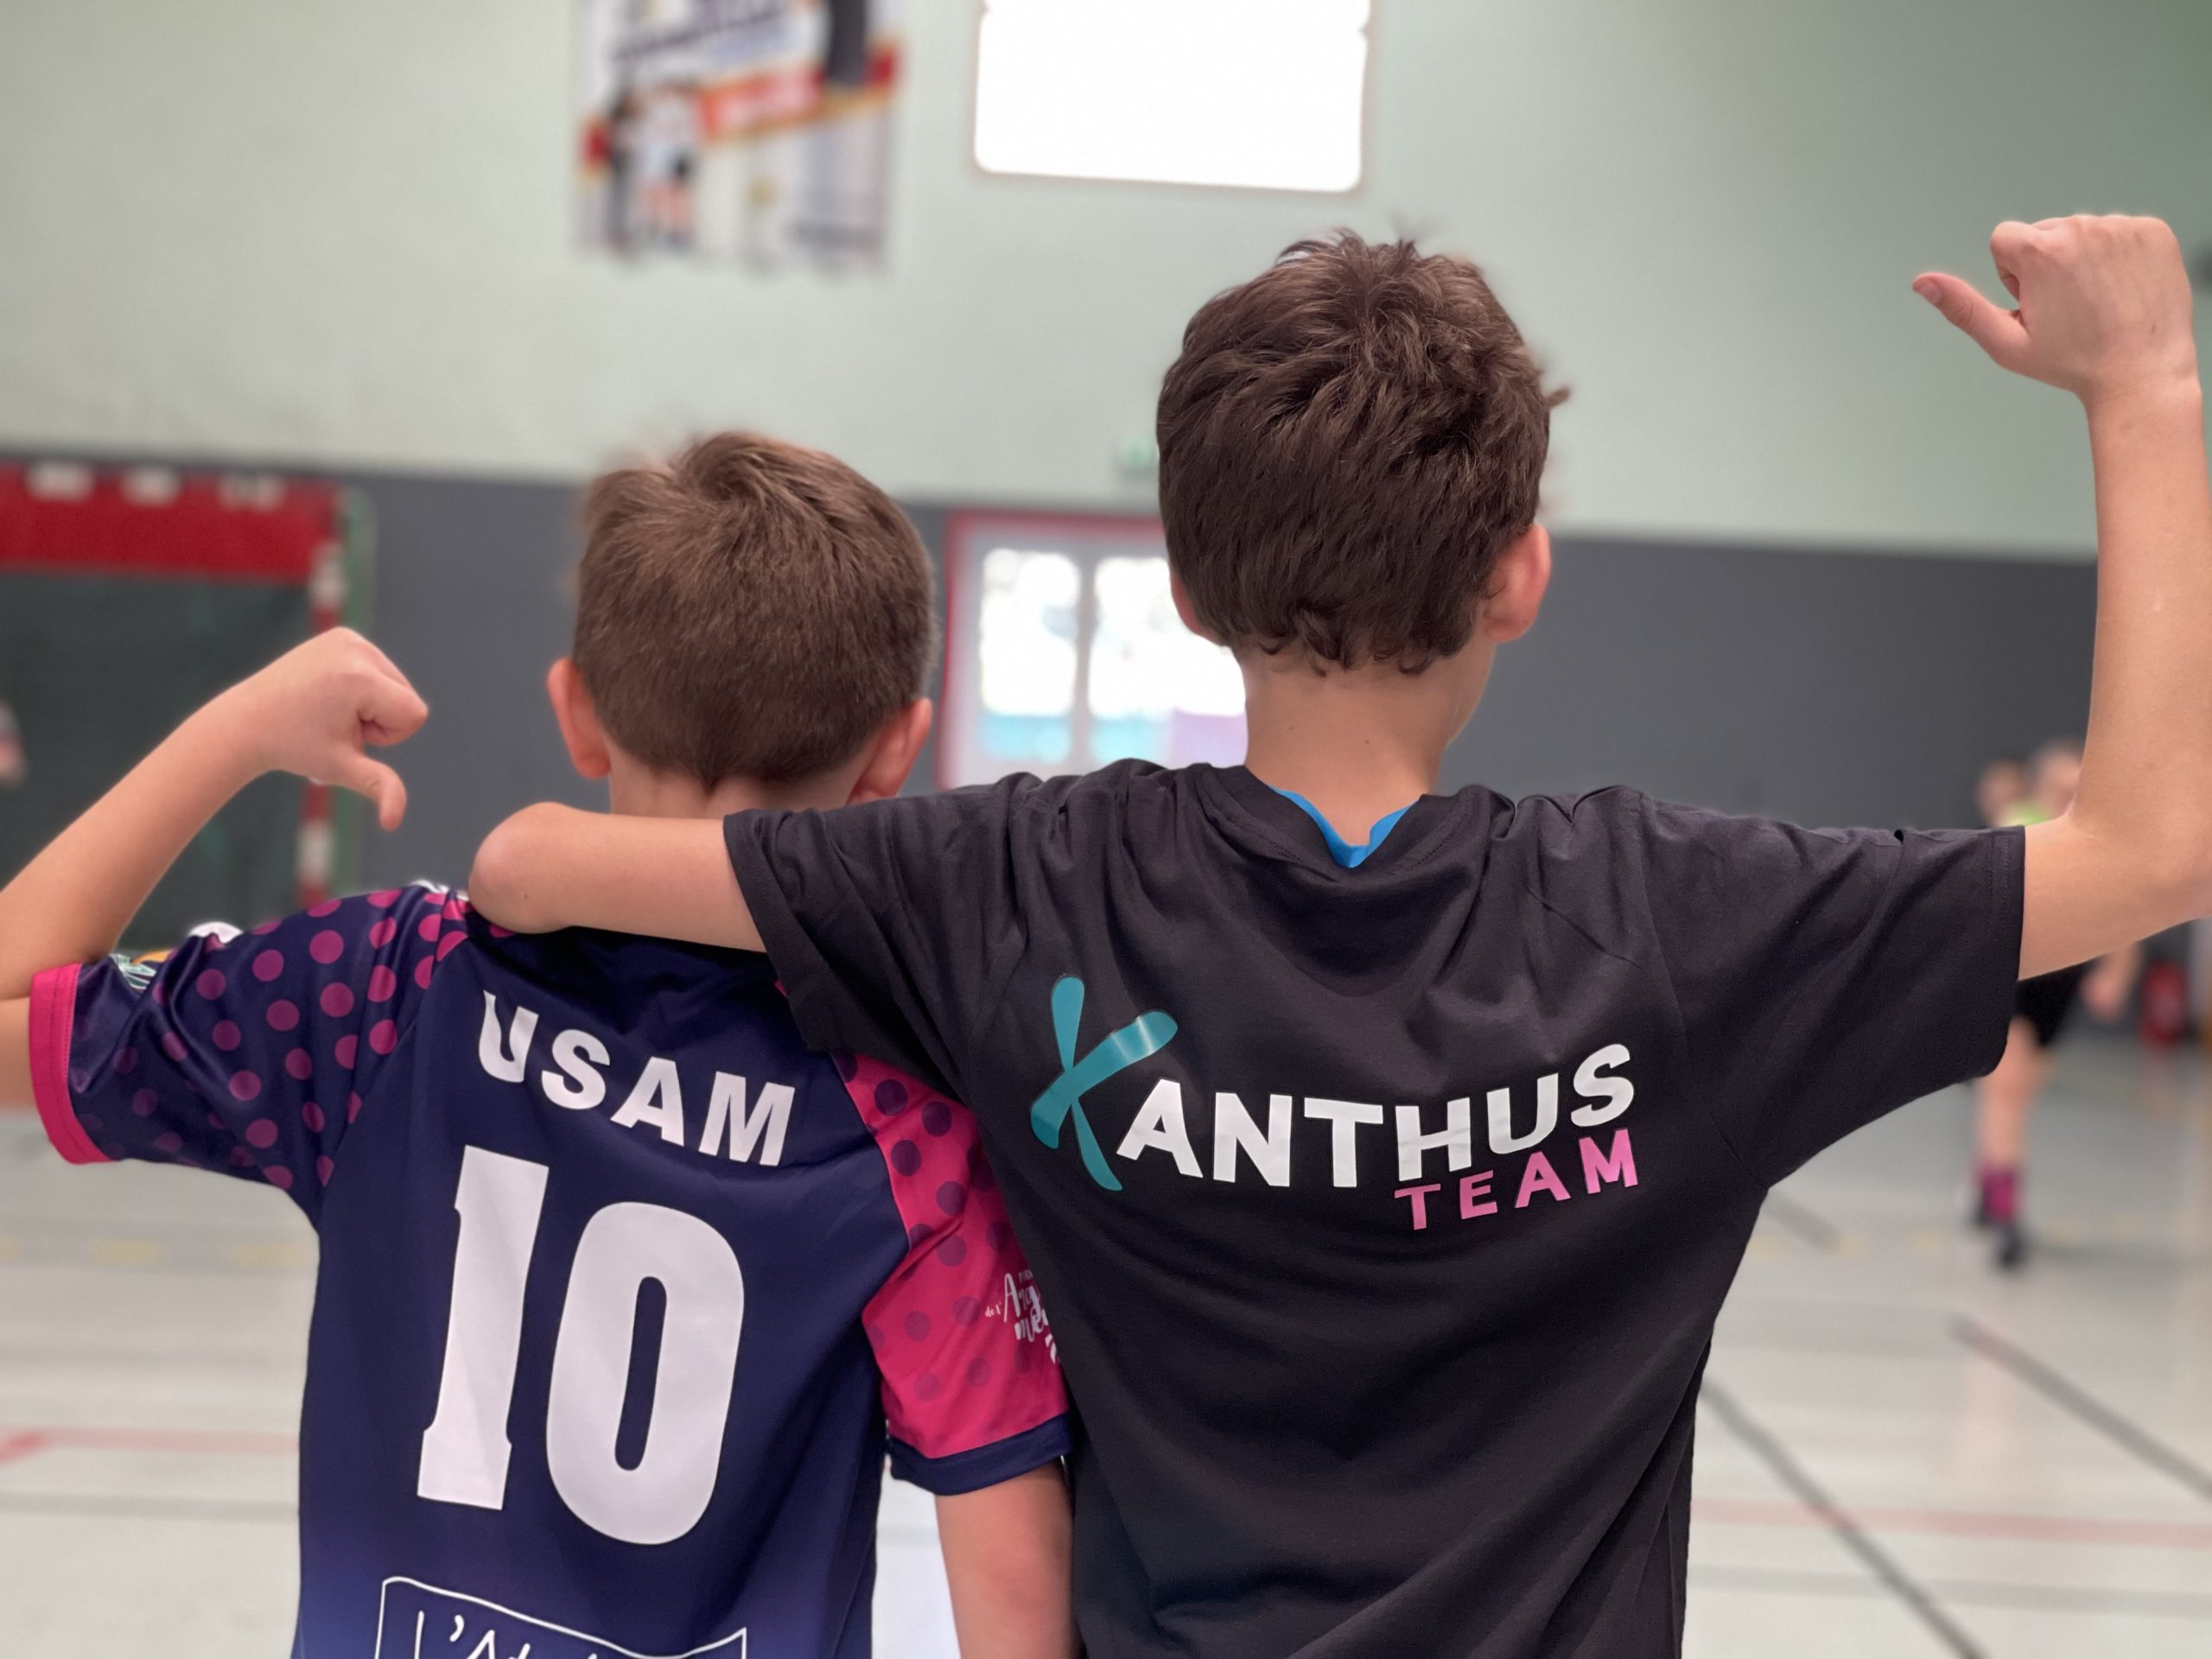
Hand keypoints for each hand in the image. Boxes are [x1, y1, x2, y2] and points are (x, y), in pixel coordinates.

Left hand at [201, 629, 427, 829]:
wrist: (245, 721)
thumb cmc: (294, 747)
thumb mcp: (341, 767)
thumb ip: (380, 787)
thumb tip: (393, 823)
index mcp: (360, 678)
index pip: (415, 713)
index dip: (386, 735)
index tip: (347, 734)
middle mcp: (357, 649)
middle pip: (407, 696)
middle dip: (379, 719)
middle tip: (333, 723)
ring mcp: (348, 638)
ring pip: (396, 684)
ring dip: (371, 705)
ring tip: (330, 710)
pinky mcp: (341, 635)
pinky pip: (378, 669)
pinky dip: (363, 687)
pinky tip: (329, 693)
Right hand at [1913, 216, 2199, 406]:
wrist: (2141, 373)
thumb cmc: (2072, 363)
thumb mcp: (2006, 342)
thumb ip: (1962, 307)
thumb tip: (1922, 283)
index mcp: (2041, 251)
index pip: (2004, 238)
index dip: (2012, 275)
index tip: (2035, 302)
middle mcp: (2082, 229)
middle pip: (2044, 233)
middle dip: (2048, 265)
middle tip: (2069, 308)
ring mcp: (2122, 228)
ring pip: (2083, 233)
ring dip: (2084, 261)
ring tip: (2099, 302)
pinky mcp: (2154, 232)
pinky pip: (2121, 233)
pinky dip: (2119, 258)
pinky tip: (2123, 290)